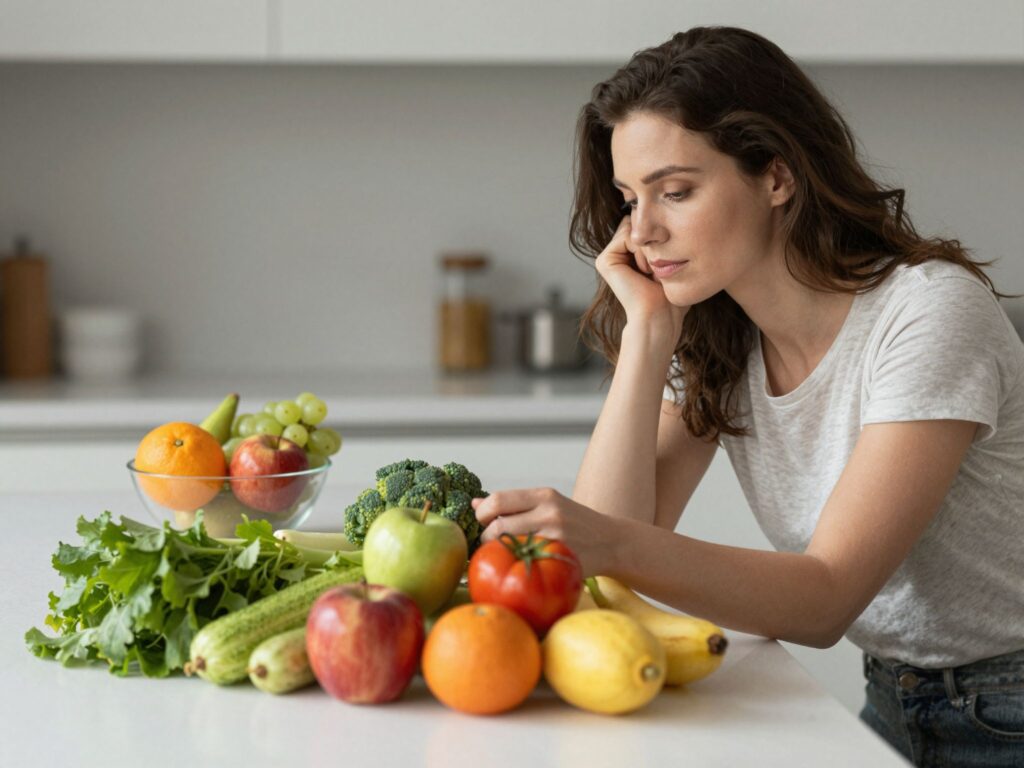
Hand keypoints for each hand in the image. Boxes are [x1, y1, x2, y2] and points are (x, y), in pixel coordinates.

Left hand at [472, 488, 624, 576]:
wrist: (612, 541)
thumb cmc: (573, 522)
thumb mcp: (548, 504)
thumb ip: (514, 504)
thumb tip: (475, 503)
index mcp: (544, 495)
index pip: (498, 499)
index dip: (483, 513)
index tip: (483, 521)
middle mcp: (550, 513)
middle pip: (498, 526)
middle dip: (485, 538)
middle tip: (488, 544)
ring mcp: (556, 539)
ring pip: (508, 548)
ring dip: (497, 555)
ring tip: (499, 557)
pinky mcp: (560, 561)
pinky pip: (525, 566)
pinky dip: (514, 569)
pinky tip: (515, 569)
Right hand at [594, 216, 688, 341]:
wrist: (659, 314)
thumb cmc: (669, 293)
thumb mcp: (669, 260)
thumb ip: (661, 238)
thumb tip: (658, 218)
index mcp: (628, 255)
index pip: (644, 226)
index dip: (659, 238)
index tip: (663, 264)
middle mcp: (616, 255)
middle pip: (637, 224)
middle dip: (653, 242)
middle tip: (655, 269)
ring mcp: (608, 257)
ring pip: (633, 229)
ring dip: (648, 248)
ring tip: (649, 272)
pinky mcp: (604, 260)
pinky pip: (628, 237)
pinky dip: (641, 251)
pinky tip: (642, 271)